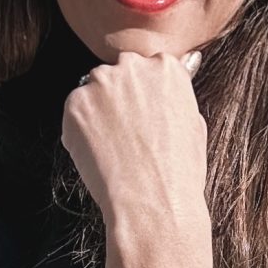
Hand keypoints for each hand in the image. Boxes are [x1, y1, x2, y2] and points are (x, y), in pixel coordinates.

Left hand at [60, 32, 213, 267]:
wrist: (153, 201)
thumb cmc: (179, 171)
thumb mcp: (192, 123)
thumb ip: (172, 97)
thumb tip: (163, 92)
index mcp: (165, 67)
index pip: (146, 67)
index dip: (142, 95)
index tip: (142, 115)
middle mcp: (131, 66)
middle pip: (116, 74)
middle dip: (117, 97)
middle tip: (125, 133)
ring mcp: (100, 82)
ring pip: (91, 92)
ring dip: (97, 113)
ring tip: (113, 148)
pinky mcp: (74, 103)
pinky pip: (74, 114)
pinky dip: (79, 132)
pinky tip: (98, 154)